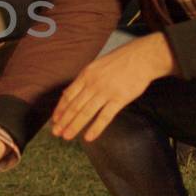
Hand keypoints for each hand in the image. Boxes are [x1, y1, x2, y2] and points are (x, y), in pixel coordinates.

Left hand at [50, 33, 173, 142]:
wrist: (142, 57)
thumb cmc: (120, 61)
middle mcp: (93, 84)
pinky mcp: (119, 99)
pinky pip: (105, 117)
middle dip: (64, 121)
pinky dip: (96, 128)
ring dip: (75, 126)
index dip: (60, 109)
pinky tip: (89, 138)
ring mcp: (106, 92)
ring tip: (67, 136)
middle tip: (56, 132)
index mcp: (86, 75)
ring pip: (86, 113)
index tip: (54, 120)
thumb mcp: (96, 66)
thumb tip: (67, 92)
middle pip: (75, 106)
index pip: (68, 95)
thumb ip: (82, 80)